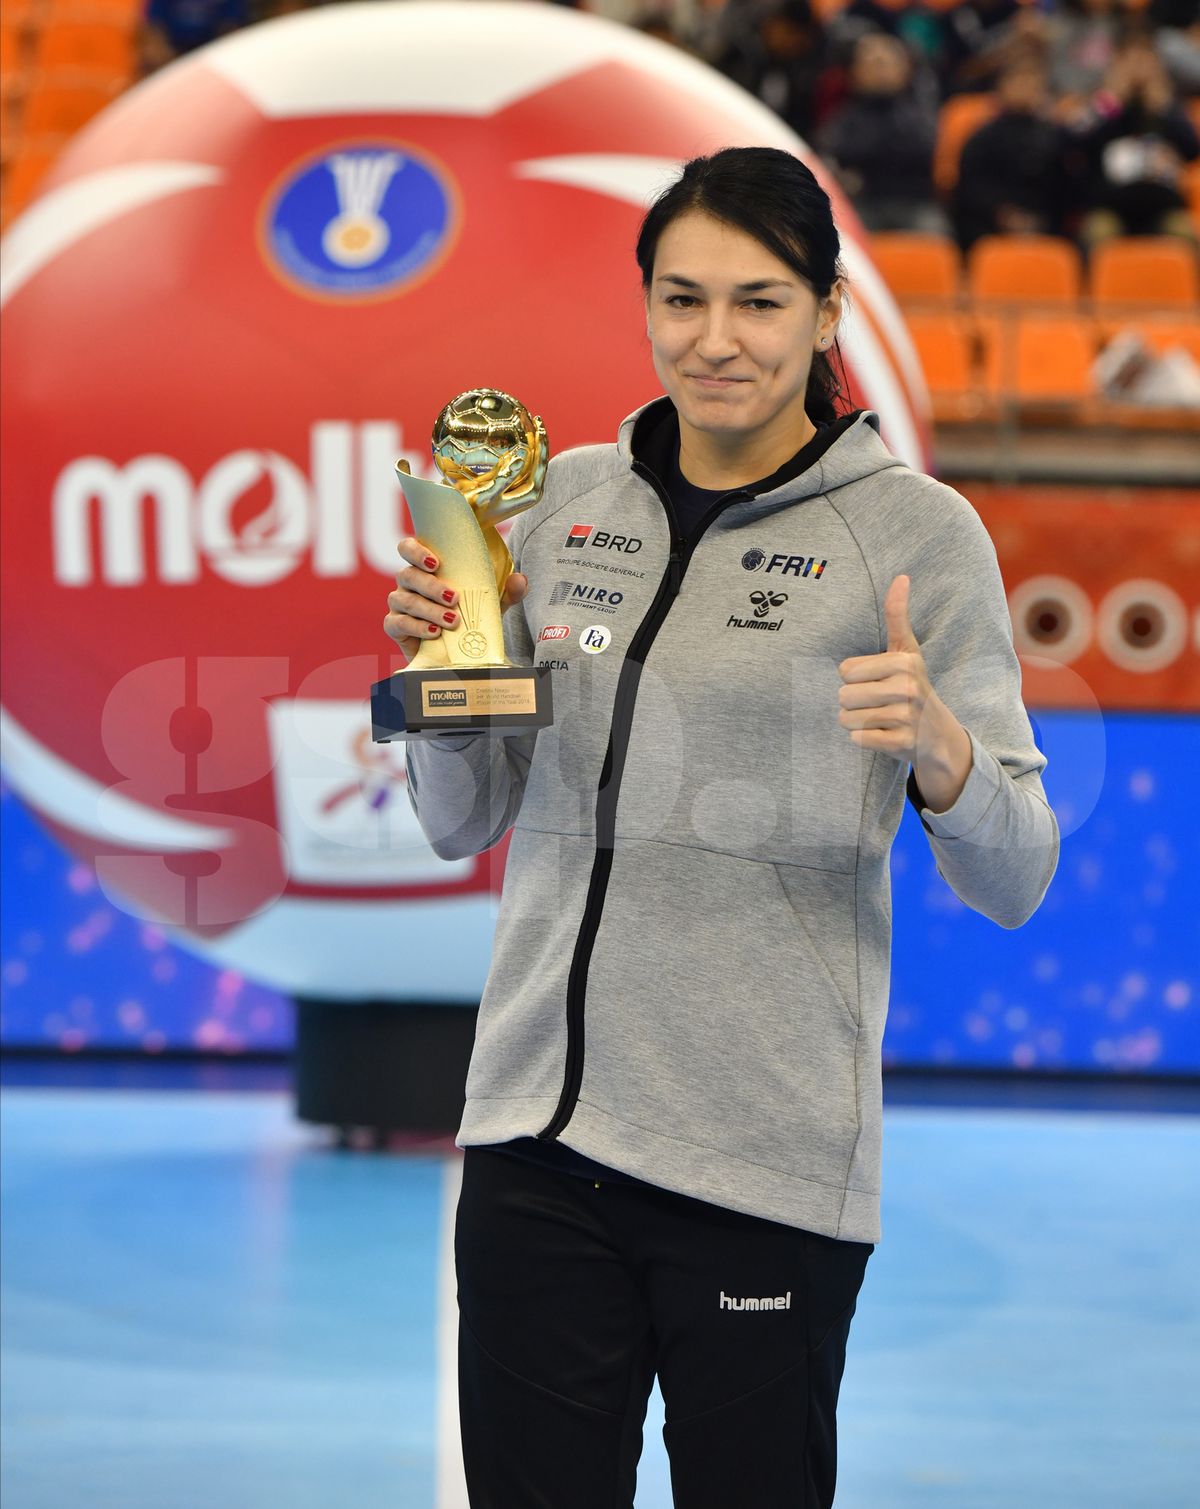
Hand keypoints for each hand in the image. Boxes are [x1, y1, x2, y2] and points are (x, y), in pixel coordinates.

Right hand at [383, 536, 529, 663]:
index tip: (436, 563)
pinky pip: (397, 623)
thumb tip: (520, 580)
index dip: (416, 551)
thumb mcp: (491, 603)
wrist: (458, 649)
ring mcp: (399, 604)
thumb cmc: (470, 615)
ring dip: (428, 609)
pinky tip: (434, 633)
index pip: (407, 548)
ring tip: (451, 621)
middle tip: (454, 598)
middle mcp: (407, 582)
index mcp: (424, 567)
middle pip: (407, 575)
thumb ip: (507, 591)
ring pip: (404, 600)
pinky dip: (416, 627)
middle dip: (431, 586)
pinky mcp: (395, 627)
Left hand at [837, 575, 971, 811]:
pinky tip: (883, 733)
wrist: (938, 734)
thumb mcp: (907, 650)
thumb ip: (898, 615)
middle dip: (853, 701)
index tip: (877, 680)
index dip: (854, 677)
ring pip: (847, 718)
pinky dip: (864, 738)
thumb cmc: (913, 685)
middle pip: (843, 695)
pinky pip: (858, 738)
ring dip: (856, 721)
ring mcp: (905, 717)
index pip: (845, 670)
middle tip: (877, 702)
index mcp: (904, 662)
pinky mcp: (901, 742)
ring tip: (879, 717)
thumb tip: (901, 577)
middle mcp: (907, 688)